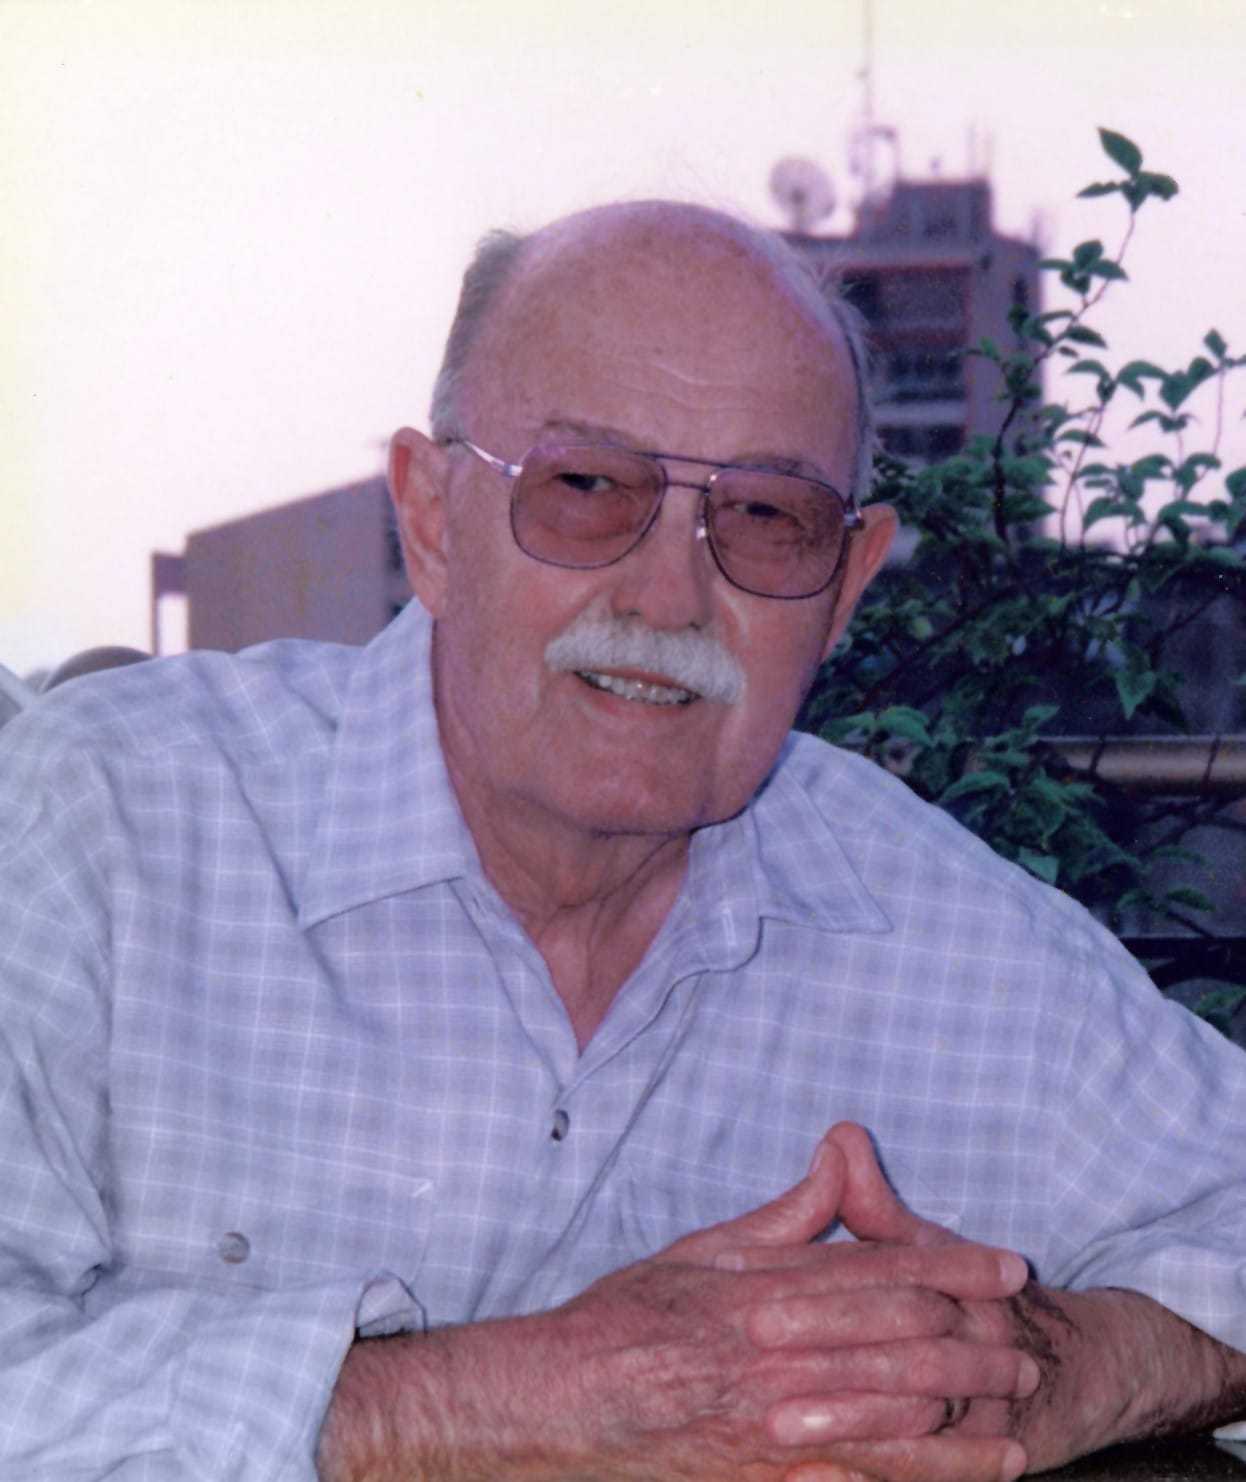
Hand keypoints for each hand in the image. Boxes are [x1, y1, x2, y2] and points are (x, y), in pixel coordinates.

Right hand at [539, 1130, 1031, 1481]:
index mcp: (768, 1290)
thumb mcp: (702, 1247)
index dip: (957, 1267)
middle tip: (1029, 1350)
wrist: (565, 1399)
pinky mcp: (768, 1478)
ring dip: (967, 1416)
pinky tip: (967, 1475)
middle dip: (978, 1346)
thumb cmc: (628, 1315)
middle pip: (904, 1346)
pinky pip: (861, 1479)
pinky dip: (922, 1476)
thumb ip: (785, 1215)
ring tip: (1020, 1415)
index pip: (883, 1271)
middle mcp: (780, 1356)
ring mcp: (776, 1425)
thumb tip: (841, 1155)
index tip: (1010, 1267)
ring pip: (897, 1416)